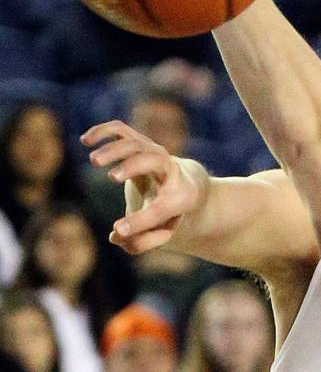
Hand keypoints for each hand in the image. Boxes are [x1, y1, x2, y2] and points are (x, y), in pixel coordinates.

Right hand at [81, 121, 200, 253]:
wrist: (184, 185)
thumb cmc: (169, 213)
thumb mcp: (162, 232)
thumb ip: (142, 241)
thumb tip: (116, 236)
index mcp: (180, 197)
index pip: (161, 208)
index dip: (141, 221)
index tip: (117, 230)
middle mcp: (170, 171)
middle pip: (156, 159)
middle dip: (134, 165)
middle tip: (112, 177)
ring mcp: (154, 153)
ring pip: (136, 142)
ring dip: (114, 148)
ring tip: (94, 161)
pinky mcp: (139, 143)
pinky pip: (122, 130)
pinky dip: (103, 131)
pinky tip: (85, 141)